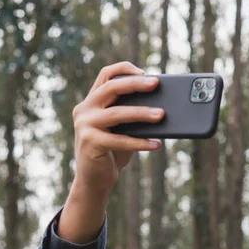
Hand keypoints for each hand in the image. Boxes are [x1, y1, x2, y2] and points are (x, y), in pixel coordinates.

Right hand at [72, 61, 163, 193]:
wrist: (95, 179)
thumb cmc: (113, 151)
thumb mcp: (123, 129)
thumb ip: (133, 115)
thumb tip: (163, 108)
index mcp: (92, 102)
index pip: (106, 75)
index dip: (124, 69)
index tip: (145, 72)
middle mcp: (85, 109)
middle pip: (111, 88)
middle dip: (136, 84)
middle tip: (156, 84)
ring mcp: (85, 125)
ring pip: (117, 113)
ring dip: (142, 113)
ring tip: (161, 114)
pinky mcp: (90, 143)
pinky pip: (120, 140)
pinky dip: (140, 142)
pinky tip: (156, 144)